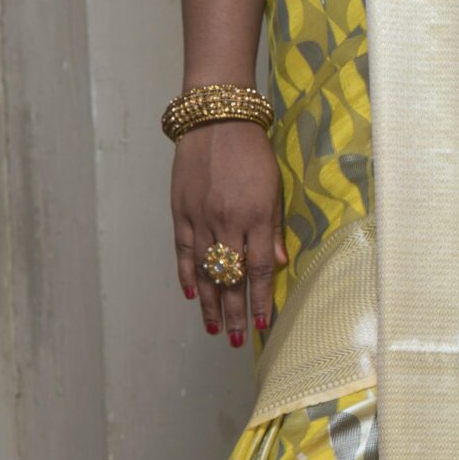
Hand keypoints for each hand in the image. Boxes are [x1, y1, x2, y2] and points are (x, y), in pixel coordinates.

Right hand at [172, 121, 287, 344]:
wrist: (216, 120)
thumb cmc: (253, 152)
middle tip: (238, 339)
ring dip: (210, 302)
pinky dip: (187, 275)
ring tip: (215, 328)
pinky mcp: (181, 211)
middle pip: (231, 277)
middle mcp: (228, 222)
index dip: (261, 300)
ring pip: (205, 271)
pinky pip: (183, 250)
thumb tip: (277, 265)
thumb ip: (274, 228)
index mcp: (257, 216)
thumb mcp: (274, 188)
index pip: (259, 269)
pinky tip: (192, 295)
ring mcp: (201, 218)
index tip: (263, 324)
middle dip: (236, 312)